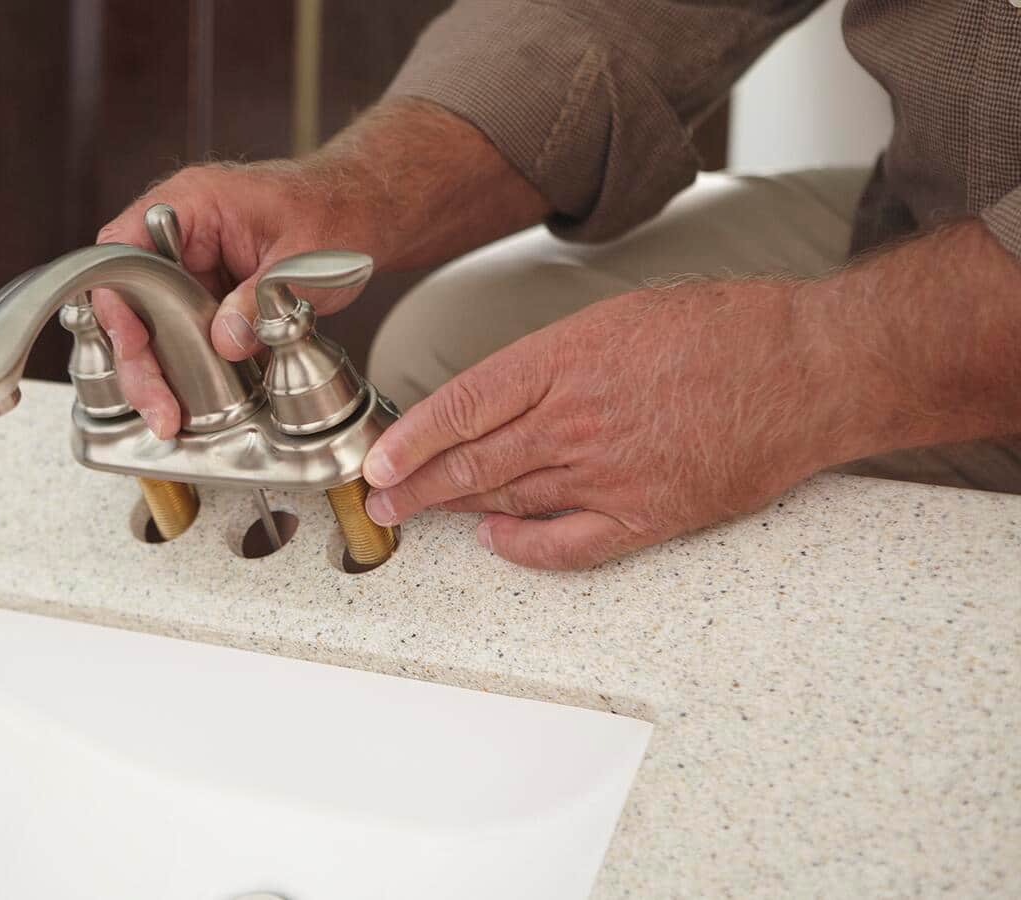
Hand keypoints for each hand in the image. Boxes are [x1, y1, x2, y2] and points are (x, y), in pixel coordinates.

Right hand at [91, 161, 373, 437]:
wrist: (362, 212)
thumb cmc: (335, 211)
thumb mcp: (303, 257)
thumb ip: (261, 299)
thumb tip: (224, 342)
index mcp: (191, 203)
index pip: (122, 248)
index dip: (117, 299)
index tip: (135, 346)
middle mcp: (180, 236)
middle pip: (129, 299)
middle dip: (138, 360)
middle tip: (159, 408)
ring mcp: (192, 268)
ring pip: (151, 325)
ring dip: (161, 372)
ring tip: (172, 418)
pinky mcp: (209, 297)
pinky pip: (184, 335)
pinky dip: (190, 370)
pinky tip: (199, 406)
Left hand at [361, 279, 848, 568]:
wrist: (810, 366)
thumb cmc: (726, 331)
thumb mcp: (620, 316)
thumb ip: (555, 360)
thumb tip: (505, 395)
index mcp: (565, 358)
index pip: (463, 405)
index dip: (411, 438)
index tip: (377, 458)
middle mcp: (577, 417)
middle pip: (473, 461)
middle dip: (415, 484)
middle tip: (379, 499)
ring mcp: (611, 471)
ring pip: (509, 499)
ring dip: (455, 510)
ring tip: (419, 515)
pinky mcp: (649, 514)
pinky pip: (568, 544)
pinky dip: (526, 548)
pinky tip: (497, 542)